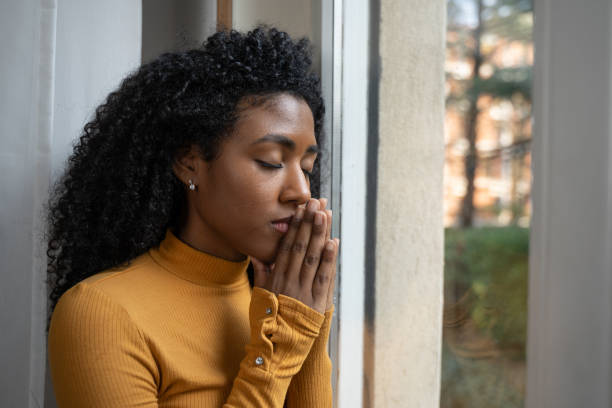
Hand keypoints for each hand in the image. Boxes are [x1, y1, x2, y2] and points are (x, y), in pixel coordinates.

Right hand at [251, 198, 338, 313]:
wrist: (277, 349)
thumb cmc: (268, 322)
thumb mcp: (260, 296)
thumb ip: (262, 274)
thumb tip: (258, 254)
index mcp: (276, 278)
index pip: (287, 247)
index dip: (294, 227)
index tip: (299, 210)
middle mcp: (290, 281)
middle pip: (301, 247)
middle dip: (308, 223)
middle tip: (315, 202)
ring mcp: (304, 291)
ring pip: (313, 258)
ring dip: (320, 234)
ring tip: (325, 213)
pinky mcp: (317, 303)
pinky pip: (324, 277)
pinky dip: (330, 259)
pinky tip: (333, 242)